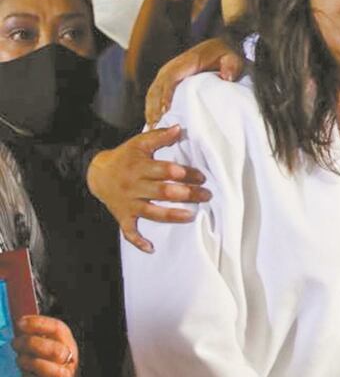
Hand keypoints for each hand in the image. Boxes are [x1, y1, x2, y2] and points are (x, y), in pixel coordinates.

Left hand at [13, 315, 77, 376]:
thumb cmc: (43, 357)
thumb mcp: (42, 343)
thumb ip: (35, 334)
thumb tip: (20, 324)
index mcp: (66, 341)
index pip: (58, 329)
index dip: (39, 324)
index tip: (20, 323)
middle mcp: (69, 357)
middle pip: (56, 350)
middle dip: (33, 345)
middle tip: (15, 343)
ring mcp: (66, 375)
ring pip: (56, 372)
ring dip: (35, 365)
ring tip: (20, 361)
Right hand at [87, 126, 210, 252]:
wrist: (97, 174)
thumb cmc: (125, 157)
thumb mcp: (140, 143)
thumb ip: (159, 137)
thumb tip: (178, 128)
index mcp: (139, 167)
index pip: (164, 171)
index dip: (183, 173)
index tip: (201, 176)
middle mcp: (134, 186)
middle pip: (163, 192)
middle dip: (186, 194)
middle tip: (205, 195)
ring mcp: (129, 203)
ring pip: (151, 212)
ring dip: (172, 215)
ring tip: (191, 215)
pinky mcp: (123, 216)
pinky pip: (129, 231)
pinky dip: (138, 241)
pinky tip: (151, 247)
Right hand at [145, 37, 242, 125]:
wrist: (218, 48)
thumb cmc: (225, 55)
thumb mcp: (232, 58)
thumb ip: (231, 66)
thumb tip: (228, 77)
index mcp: (187, 61)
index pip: (171, 77)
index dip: (167, 93)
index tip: (165, 109)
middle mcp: (172, 67)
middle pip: (157, 87)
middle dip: (154, 107)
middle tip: (156, 126)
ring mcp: (167, 74)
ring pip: (153, 93)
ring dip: (150, 110)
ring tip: (152, 128)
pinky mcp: (166, 80)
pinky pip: (154, 95)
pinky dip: (151, 108)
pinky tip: (153, 123)